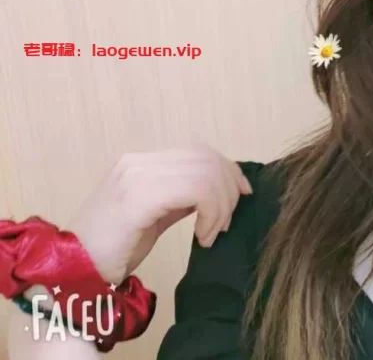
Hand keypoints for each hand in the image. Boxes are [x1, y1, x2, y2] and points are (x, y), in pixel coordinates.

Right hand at [66, 145, 252, 283]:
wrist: (74, 276)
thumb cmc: (112, 251)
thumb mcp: (154, 216)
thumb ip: (180, 197)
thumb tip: (218, 190)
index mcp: (141, 162)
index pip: (199, 152)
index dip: (227, 170)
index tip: (241, 196)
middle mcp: (139, 162)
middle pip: (207, 158)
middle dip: (229, 189)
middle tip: (226, 223)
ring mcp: (137, 176)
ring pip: (206, 174)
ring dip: (221, 206)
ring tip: (212, 233)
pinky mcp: (140, 197)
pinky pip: (196, 191)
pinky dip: (211, 213)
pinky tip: (204, 236)